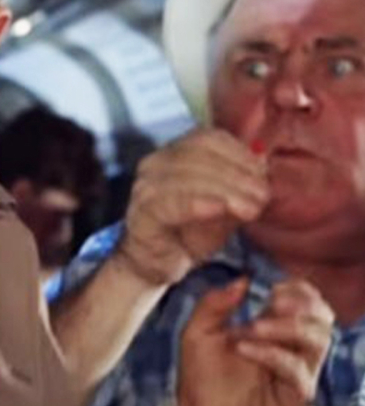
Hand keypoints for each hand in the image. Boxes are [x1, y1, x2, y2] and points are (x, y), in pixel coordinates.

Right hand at [116, 129, 268, 285]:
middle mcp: (154, 165)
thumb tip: (262, 161)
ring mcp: (145, 188)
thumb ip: (239, 184)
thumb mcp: (224, 206)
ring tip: (250, 209)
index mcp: (173, 154)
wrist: (156, 266)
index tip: (263, 175)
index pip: (206, 139)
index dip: (238, 153)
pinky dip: (197, 203)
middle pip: (198, 155)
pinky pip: (170, 203)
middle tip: (263, 196)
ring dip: (224, 191)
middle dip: (236, 174)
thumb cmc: (190, 233)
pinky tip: (219, 209)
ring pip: (186, 177)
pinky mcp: (142, 214)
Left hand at [177, 279, 334, 405]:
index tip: (274, 287)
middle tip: (274, 302)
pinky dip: (273, 354)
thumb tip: (242, 280)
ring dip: (286, 327)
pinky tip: (244, 349)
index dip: (298, 289)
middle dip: (302, 304)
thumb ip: (214, 304)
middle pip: (322, 317)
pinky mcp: (297, 394)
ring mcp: (297, 370)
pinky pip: (298, 369)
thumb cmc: (202, 376)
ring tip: (252, 328)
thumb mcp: (198, 332)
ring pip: (318, 339)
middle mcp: (291, 347)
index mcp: (273, 327)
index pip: (304, 301)